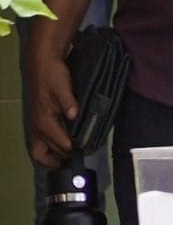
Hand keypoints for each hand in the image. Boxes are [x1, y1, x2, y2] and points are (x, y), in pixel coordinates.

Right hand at [21, 34, 76, 166]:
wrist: (41, 64)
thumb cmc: (52, 74)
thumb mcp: (63, 86)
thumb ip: (69, 102)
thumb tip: (74, 115)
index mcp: (44, 119)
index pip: (60, 142)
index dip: (73, 149)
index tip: (85, 152)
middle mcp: (37, 125)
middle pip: (49, 150)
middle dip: (62, 157)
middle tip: (78, 158)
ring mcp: (34, 123)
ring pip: (38, 149)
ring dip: (50, 157)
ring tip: (66, 161)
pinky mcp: (35, 120)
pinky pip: (37, 142)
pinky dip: (46, 149)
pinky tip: (57, 148)